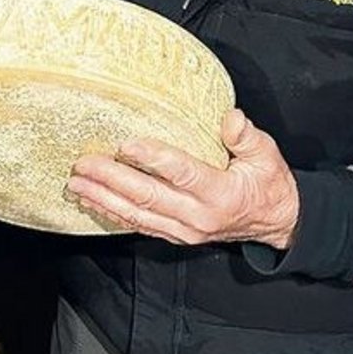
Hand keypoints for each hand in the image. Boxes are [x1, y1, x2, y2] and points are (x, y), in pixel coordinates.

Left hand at [67, 110, 299, 248]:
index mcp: (221, 193)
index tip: (126, 144)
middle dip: (111, 179)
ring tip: (77, 184)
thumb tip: (230, 117)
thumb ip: (246, 136)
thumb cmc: (268, 184)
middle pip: (148, 196)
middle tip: (85, 163)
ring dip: (103, 199)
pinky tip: (94, 202)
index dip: (154, 158)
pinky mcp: (176, 236)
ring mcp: (185, 230)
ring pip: (137, 215)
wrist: (276, 223)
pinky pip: (140, 226)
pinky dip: (114, 214)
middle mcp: (199, 216)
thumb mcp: (267, 155)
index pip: (182, 173)